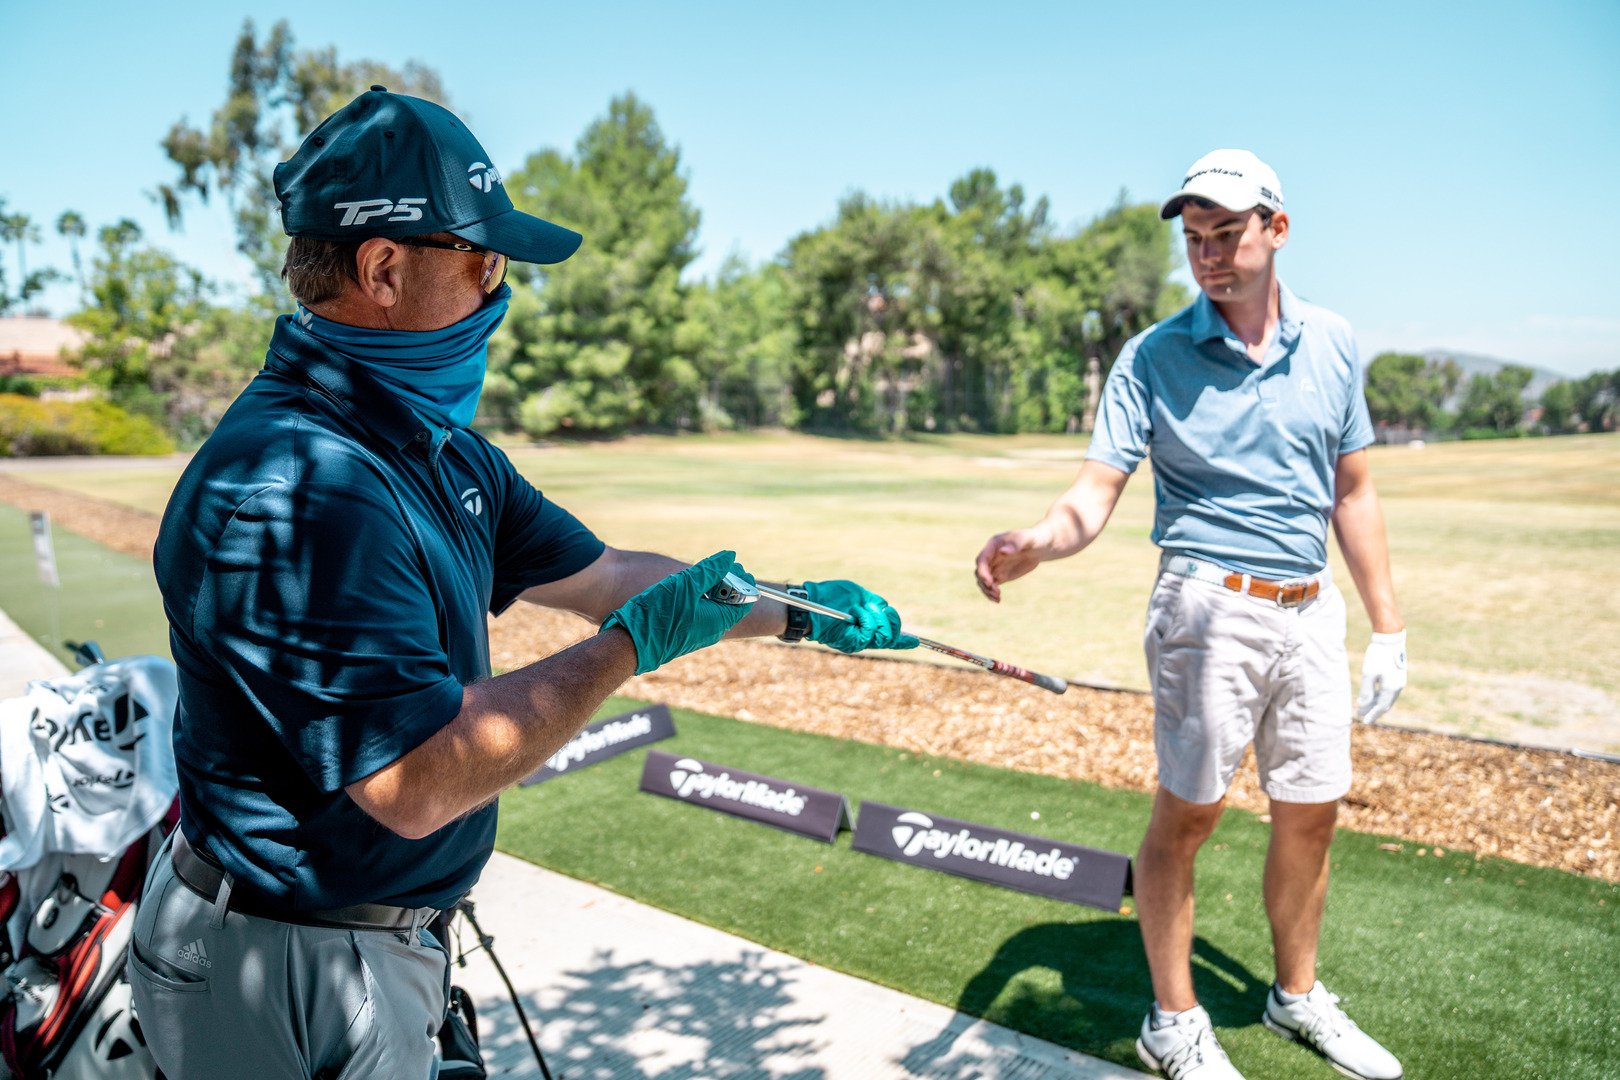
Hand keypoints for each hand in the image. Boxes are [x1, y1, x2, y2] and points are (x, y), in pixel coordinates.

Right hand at [601, 551, 754, 674]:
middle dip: (727, 582)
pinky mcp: (684, 632)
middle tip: (717, 565)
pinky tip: (686, 588)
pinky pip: (699, 613)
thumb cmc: (659, 614)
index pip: (744, 601)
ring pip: (713, 607)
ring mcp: (697, 632)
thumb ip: (710, 570)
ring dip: (711, 589)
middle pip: (729, 603)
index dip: (743, 581)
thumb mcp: (686, 585)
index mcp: (718, 620)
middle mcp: (712, 630)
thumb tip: (729, 557)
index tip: (734, 566)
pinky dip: (699, 598)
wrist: (631, 642)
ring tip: (700, 574)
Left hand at [801, 579, 918, 652]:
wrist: (812, 603)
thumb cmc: (831, 596)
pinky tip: (854, 611)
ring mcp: (859, 641)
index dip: (904, 640)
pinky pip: (870, 632)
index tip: (916, 642)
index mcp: (868, 626)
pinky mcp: (852, 643)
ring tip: (859, 608)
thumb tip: (886, 608)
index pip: (890, 637)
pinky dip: (865, 618)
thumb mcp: (858, 594)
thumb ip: (874, 602)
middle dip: (892, 620)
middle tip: (879, 609)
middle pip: (892, 636)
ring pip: (884, 635)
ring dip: (876, 617)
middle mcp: (866, 637)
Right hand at [974, 527, 1045, 602]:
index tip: (990, 582)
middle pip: (980, 572)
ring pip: (983, 581)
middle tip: (996, 592)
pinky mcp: (1001, 575)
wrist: (1040, 546)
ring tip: (998, 598)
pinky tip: (998, 600)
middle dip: (985, 583)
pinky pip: (991, 586)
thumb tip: (1003, 552)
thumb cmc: (1032, 539)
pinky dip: (992, 593)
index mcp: (993, 546)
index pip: (981, 560)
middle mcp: (991, 556)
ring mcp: (995, 566)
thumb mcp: (1025, 539)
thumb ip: (1015, 545)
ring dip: (987, 590)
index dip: (983, 572)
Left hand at [1356, 630, 1406, 722]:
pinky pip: (1389, 690)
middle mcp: (1398, 686)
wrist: (1390, 638)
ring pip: (1387, 697)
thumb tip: (1362, 706)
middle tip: (1363, 716)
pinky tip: (1373, 694)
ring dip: (1377, 702)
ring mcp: (1399, 680)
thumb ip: (1366, 692)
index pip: (1381, 707)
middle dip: (1374, 710)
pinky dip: (1380, 694)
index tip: (1364, 721)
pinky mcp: (1398, 675)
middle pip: (1385, 703)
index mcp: (1391, 688)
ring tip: (1366, 706)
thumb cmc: (1378, 656)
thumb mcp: (1369, 674)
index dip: (1372, 714)